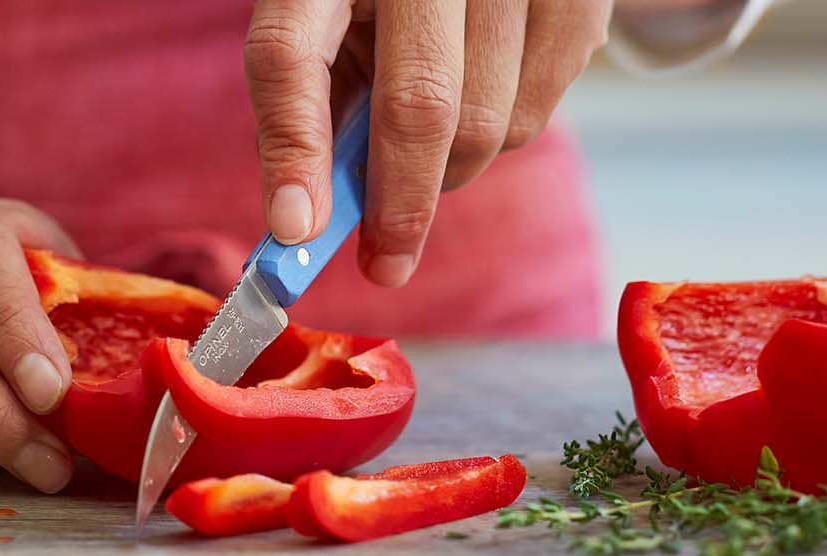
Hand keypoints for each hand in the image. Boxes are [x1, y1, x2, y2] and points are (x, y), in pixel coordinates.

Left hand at [246, 0, 611, 285]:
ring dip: (451, 167)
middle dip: (399, 201)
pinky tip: (483, 90)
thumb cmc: (376, 0)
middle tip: (384, 258)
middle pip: (418, 103)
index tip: (299, 230)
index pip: (290, 55)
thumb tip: (304, 222)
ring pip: (487, 124)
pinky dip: (505, 133)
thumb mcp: (327, 30)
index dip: (295, 148)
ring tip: (431, 137)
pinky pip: (536, 113)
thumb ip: (310, 112)